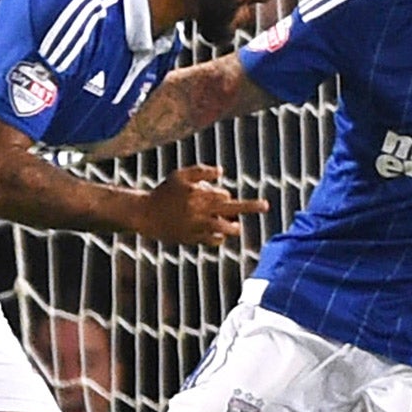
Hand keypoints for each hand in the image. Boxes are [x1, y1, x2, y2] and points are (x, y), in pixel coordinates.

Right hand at [136, 164, 266, 245]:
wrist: (145, 215)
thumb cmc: (164, 193)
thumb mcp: (180, 176)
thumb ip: (201, 171)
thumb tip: (222, 172)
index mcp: (199, 194)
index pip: (224, 195)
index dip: (223, 195)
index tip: (217, 196)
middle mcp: (201, 211)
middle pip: (233, 207)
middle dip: (251, 206)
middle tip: (266, 205)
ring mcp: (198, 226)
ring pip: (226, 228)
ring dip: (233, 227)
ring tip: (236, 226)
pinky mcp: (193, 239)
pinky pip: (214, 240)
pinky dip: (219, 237)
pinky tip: (217, 233)